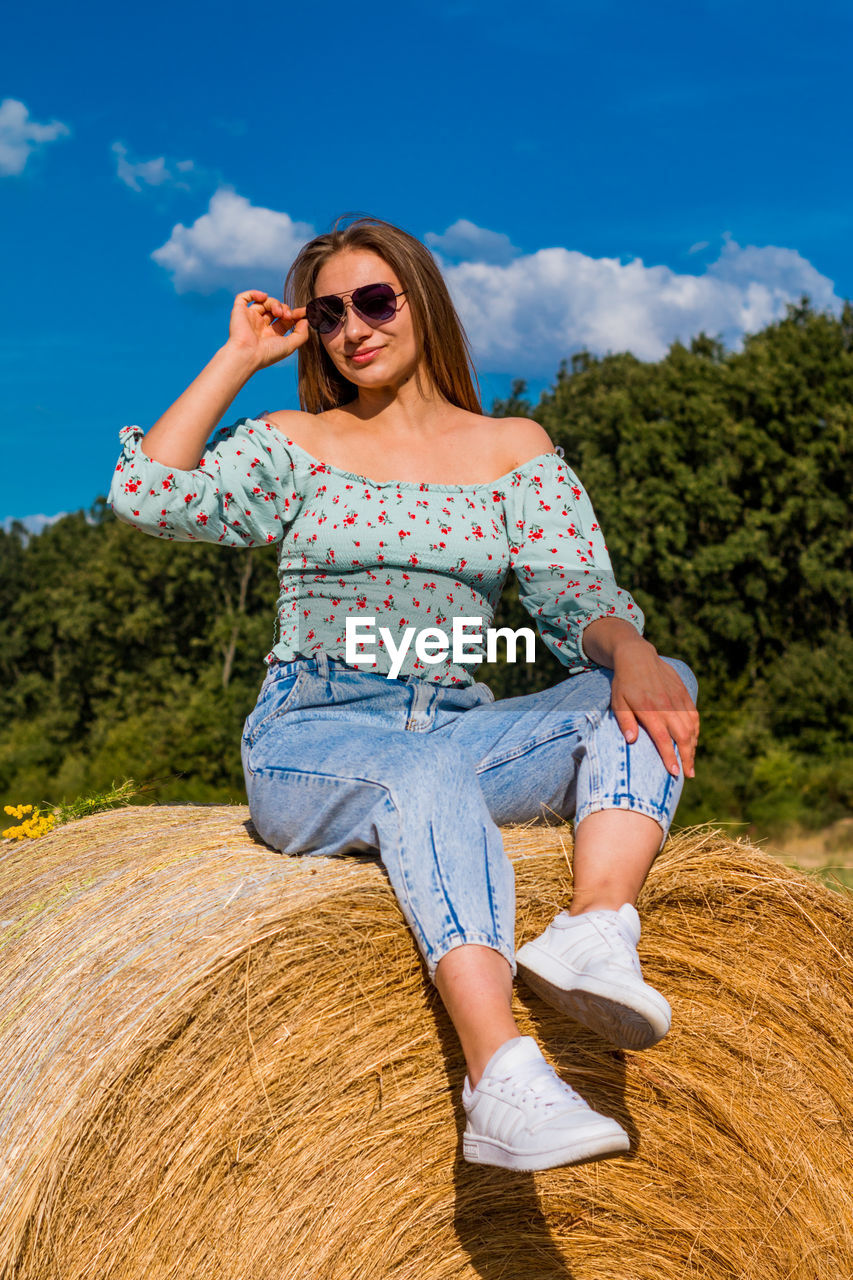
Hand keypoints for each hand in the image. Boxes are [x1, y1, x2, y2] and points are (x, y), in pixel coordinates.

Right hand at [226, 290, 309, 369]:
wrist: (247, 355)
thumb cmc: (267, 354)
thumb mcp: (290, 346)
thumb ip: (301, 334)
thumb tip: (306, 320)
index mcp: (271, 335)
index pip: (285, 319)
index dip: (295, 314)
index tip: (304, 312)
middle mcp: (260, 326)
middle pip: (276, 309)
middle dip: (285, 308)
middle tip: (287, 316)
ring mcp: (250, 318)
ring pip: (264, 302)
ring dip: (275, 303)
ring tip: (278, 312)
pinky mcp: (239, 312)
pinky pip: (244, 297)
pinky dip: (255, 293)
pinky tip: (263, 297)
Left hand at [609, 640, 699, 777]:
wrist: (637, 656)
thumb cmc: (624, 682)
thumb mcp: (618, 701)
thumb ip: (625, 721)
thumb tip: (631, 741)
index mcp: (649, 710)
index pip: (663, 739)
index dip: (670, 757)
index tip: (674, 772)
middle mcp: (667, 706)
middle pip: (683, 736)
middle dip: (687, 757)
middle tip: (688, 774)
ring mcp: (677, 699)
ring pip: (691, 727)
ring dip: (693, 746)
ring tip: (691, 762)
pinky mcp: (683, 693)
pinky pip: (694, 715)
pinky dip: (696, 730)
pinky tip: (694, 741)